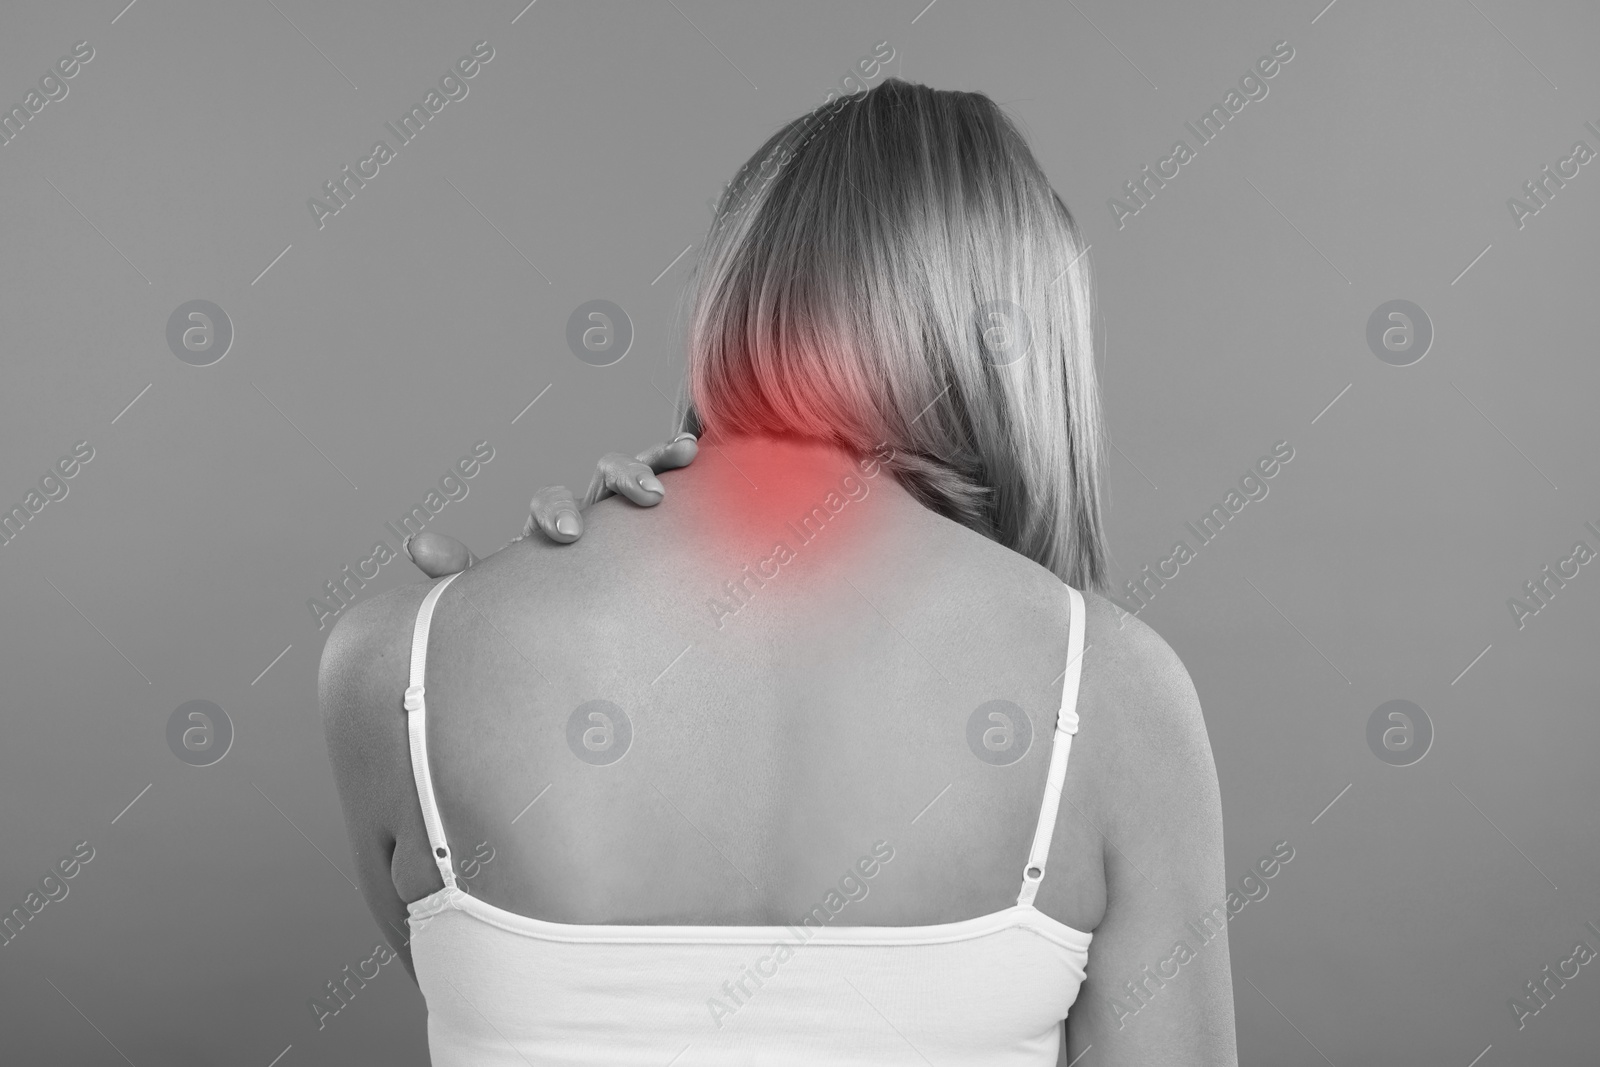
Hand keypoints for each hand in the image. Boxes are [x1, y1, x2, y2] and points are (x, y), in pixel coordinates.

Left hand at [404, 432, 698, 577]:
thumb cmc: (534, 606)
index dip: (558, 510)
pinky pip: (663, 478)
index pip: (550, 501)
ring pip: (635, 468)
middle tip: (642, 500)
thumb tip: (419, 543)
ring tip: (678, 458)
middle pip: (600, 472)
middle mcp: (588, 505)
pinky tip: (689, 449)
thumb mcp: (496, 594)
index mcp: (550, 524)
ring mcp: (618, 505)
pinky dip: (671, 457)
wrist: (571, 623)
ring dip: (652, 461)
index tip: (569, 535)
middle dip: (620, 477)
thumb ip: (460, 571)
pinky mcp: (650, 515)